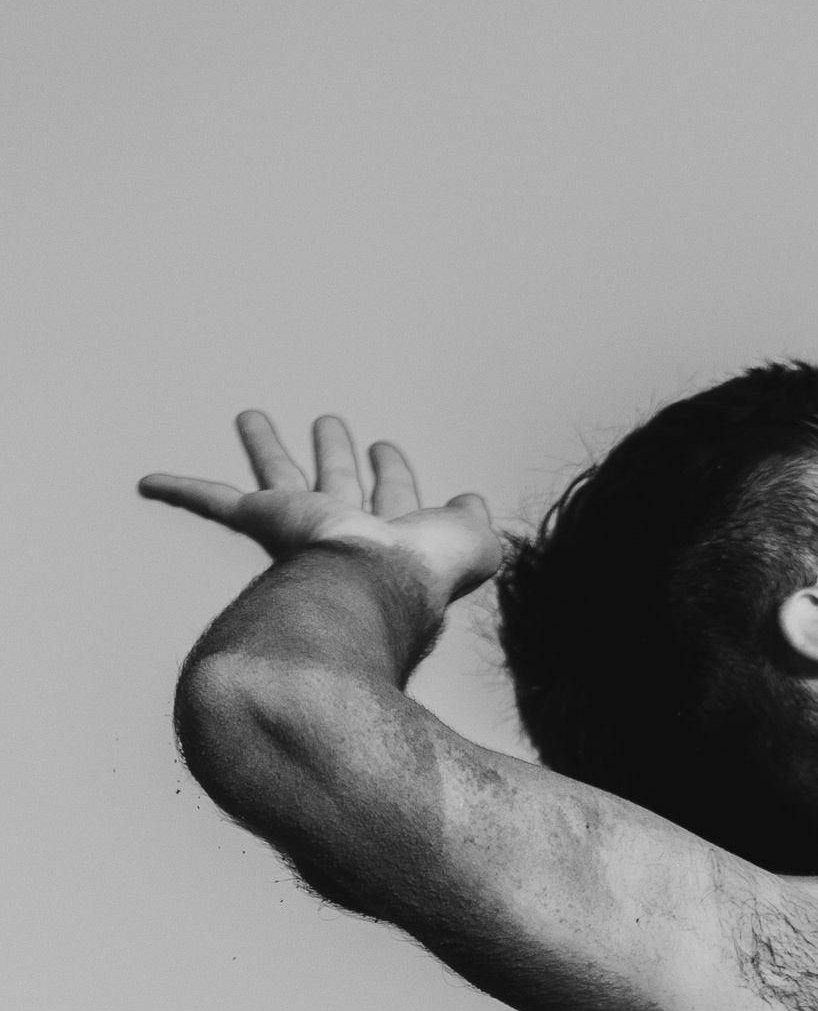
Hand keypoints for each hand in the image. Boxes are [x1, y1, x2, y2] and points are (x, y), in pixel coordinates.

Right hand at [140, 410, 498, 605]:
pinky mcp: (263, 524)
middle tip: (329, 422)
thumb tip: (474, 502)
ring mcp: (302, 529)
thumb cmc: (420, 578)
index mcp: (391, 536)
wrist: (366, 594)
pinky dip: (182, 491)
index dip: (392, 471)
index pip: (393, 495)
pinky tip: (148, 482)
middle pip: (336, 480)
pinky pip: (214, 503)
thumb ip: (477, 527)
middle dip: (334, 450)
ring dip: (267, 446)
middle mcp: (344, 533)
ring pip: (280, 477)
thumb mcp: (471, 548)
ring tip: (252, 417)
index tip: (384, 448)